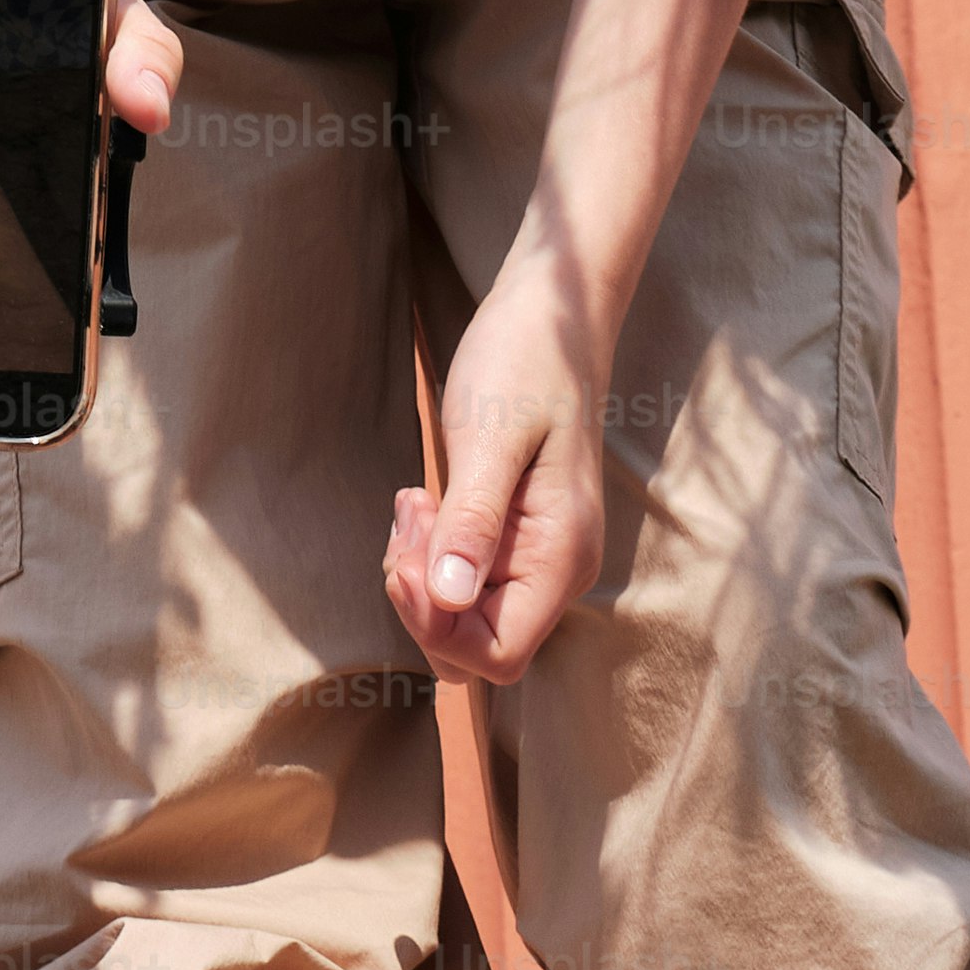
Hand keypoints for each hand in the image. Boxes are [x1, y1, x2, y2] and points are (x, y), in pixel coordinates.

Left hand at [390, 269, 612, 682]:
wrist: (550, 313)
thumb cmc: (524, 362)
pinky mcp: (513, 539)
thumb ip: (472, 521)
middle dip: (421, 600)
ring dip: (419, 575)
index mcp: (562, 557)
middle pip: (474, 648)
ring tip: (414, 499)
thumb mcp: (489, 437)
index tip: (407, 554)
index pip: (496, 655)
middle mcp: (558, 572)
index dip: (436, 627)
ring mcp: (537, 558)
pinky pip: (462, 582)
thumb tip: (449, 600)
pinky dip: (428, 554)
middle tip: (408, 514)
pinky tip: (423, 500)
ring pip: (462, 619)